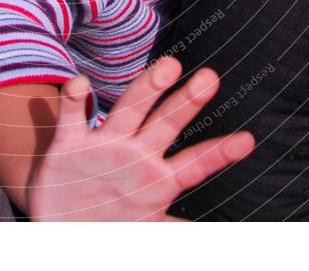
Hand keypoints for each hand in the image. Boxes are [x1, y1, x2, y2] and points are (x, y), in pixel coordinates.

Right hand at [26, 56, 253, 220]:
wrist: (61, 223)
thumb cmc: (109, 222)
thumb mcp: (144, 231)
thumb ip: (172, 231)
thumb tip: (209, 243)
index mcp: (155, 177)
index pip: (193, 164)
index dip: (218, 154)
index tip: (247, 141)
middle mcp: (133, 153)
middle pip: (165, 124)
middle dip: (187, 103)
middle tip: (211, 78)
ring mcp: (102, 145)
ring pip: (128, 109)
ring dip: (147, 88)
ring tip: (169, 66)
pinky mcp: (68, 145)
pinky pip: (72, 116)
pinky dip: (75, 98)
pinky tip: (82, 83)